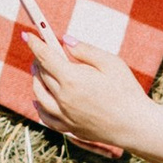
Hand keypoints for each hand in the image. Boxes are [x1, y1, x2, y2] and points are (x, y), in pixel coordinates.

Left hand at [27, 21, 162, 162]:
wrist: (136, 126)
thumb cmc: (127, 91)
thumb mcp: (111, 63)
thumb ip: (85, 51)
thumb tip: (65, 41)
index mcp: (72, 79)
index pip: (45, 56)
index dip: (35, 43)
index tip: (27, 34)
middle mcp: (63, 98)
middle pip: (42, 74)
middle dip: (38, 59)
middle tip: (41, 51)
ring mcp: (64, 115)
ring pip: (39, 95)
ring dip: (36, 80)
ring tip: (39, 71)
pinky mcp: (69, 128)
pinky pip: (46, 117)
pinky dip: (39, 106)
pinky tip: (38, 100)